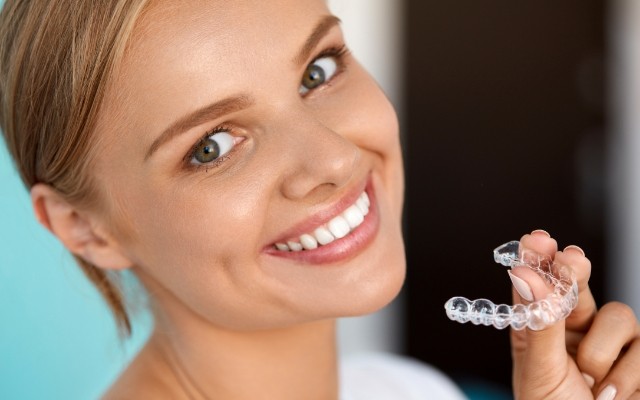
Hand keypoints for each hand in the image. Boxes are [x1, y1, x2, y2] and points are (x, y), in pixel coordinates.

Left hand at [510, 230, 639, 398]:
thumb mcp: (540, 372)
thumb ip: (539, 324)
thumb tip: (528, 275)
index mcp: (538, 328)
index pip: (537, 284)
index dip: (537, 258)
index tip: (536, 240)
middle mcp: (573, 327)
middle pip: (578, 283)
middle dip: (575, 269)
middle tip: (570, 259)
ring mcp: (611, 342)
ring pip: (619, 314)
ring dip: (601, 352)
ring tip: (588, 383)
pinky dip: (626, 376)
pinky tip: (610, 395)